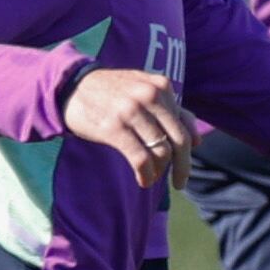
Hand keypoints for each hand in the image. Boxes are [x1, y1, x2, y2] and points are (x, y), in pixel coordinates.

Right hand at [64, 69, 196, 190]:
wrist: (71, 86)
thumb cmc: (113, 93)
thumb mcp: (145, 91)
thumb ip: (173, 111)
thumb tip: (198, 141)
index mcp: (162, 86)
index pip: (183, 127)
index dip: (187, 152)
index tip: (183, 169)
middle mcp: (150, 96)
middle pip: (178, 140)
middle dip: (182, 166)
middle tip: (179, 183)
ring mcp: (132, 111)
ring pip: (161, 151)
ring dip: (158, 171)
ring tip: (151, 177)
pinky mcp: (114, 128)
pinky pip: (140, 158)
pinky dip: (145, 174)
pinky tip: (143, 180)